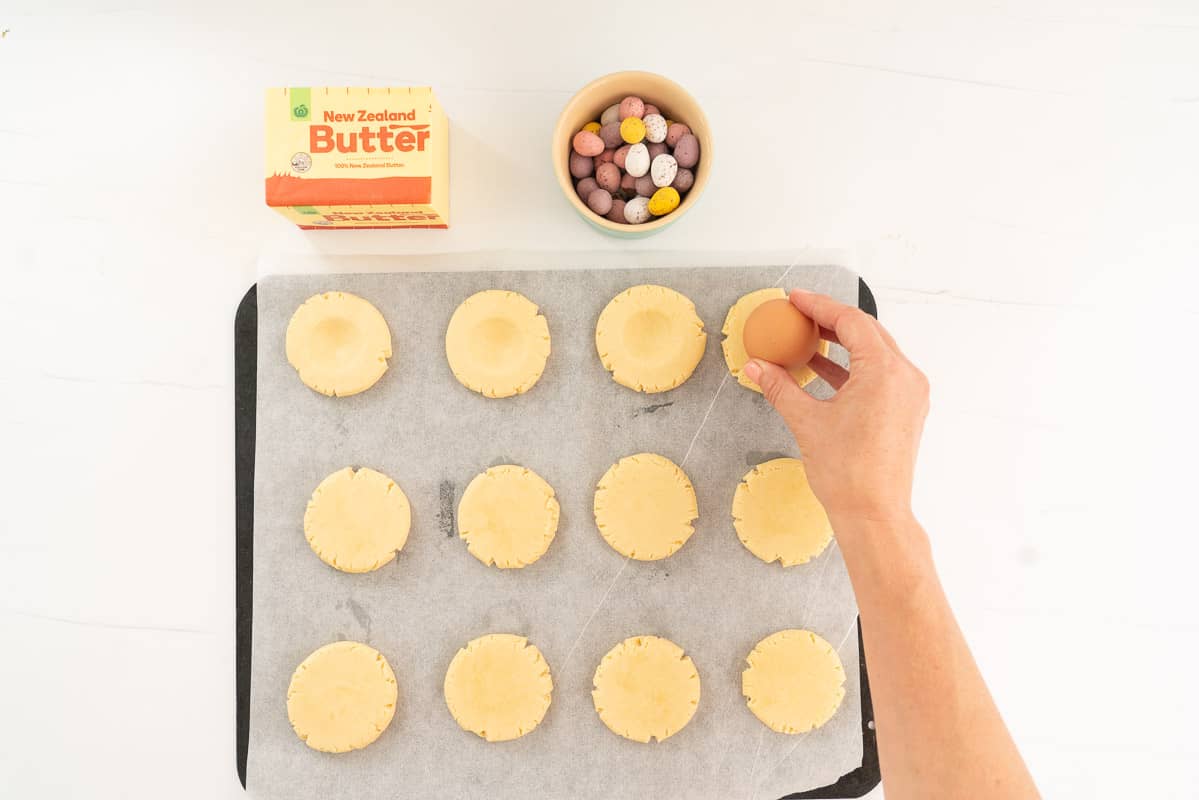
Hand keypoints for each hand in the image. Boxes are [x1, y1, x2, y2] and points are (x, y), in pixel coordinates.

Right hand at [743, 290, 928, 526]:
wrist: (874, 515)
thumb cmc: (847, 474)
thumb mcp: (806, 422)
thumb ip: (780, 387)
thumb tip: (756, 367)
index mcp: (884, 372)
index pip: (851, 322)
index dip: (819, 306)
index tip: (795, 299)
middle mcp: (905, 377)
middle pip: (867, 332)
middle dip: (831, 321)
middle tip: (799, 315)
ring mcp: (910, 394)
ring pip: (875, 353)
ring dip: (841, 344)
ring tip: (806, 341)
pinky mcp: (906, 411)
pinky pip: (879, 375)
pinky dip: (851, 368)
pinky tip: (822, 371)